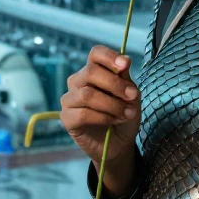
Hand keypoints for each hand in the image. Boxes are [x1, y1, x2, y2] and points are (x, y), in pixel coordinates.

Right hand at [61, 45, 140, 167]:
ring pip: (87, 94)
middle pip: (90, 72)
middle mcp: (78, 81)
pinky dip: (103, 117)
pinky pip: (83, 113)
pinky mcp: (66, 118)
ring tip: (127, 114)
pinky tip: (113, 121)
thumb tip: (125, 60)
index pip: (95, 54)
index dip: (109, 56)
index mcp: (94, 71)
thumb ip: (125, 79)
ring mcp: (69, 99)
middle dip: (114, 84)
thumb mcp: (131, 97)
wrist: (119, 144)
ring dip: (112, 104)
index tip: (125, 65)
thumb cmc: (123, 116)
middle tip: (132, 96)